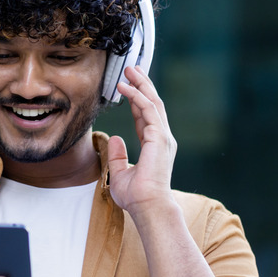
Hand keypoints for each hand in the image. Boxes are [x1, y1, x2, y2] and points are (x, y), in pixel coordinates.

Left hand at [107, 66, 177, 213]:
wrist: (148, 207)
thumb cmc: (136, 196)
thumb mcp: (120, 173)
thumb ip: (118, 156)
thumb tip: (115, 138)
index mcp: (154, 145)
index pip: (144, 116)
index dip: (136, 99)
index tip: (127, 85)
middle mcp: (161, 138)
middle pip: (152, 104)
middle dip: (142, 85)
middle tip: (131, 69)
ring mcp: (162, 137)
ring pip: (152, 103)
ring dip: (141, 85)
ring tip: (129, 71)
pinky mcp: (159, 137)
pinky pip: (147, 110)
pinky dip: (137, 96)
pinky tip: (126, 87)